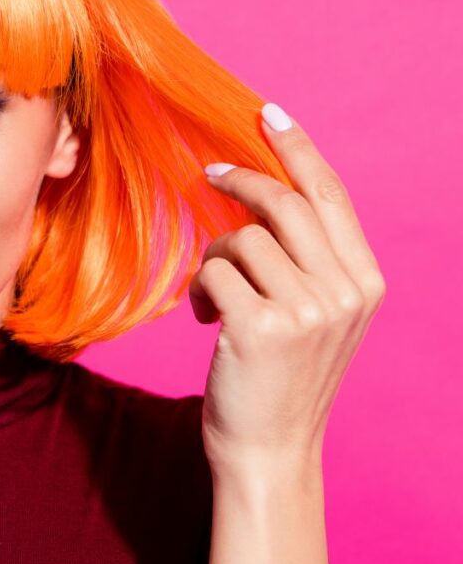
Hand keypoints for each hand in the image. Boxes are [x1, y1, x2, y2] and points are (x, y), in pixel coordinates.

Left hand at [188, 103, 385, 476]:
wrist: (269, 450)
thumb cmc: (281, 376)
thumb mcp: (314, 314)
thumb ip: (305, 259)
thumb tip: (258, 187)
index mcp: (365, 282)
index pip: (330, 196)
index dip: (297, 149)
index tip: (266, 113)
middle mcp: (345, 292)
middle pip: (284, 203)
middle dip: (242, 182)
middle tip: (211, 173)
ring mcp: (307, 311)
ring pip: (241, 237)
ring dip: (214, 258)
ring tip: (213, 298)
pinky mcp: (261, 327)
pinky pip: (213, 271)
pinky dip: (199, 290)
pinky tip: (205, 320)